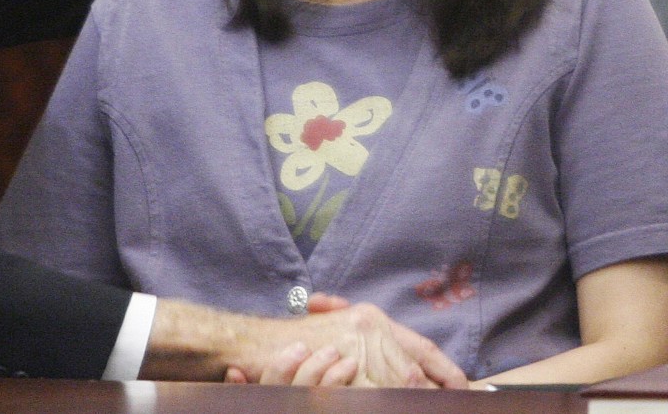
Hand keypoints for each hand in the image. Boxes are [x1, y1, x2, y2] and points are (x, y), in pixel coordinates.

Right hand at [242, 301, 465, 388]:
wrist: (257, 345)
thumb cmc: (295, 345)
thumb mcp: (339, 333)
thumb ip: (370, 348)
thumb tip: (408, 376)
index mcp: (372, 318)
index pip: (421, 347)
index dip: (446, 371)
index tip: (465, 390)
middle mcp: (370, 326)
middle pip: (414, 371)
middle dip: (432, 394)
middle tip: (456, 404)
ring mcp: (357, 348)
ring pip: (399, 387)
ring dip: (410, 399)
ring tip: (426, 405)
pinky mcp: (345, 372)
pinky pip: (373, 396)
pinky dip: (384, 402)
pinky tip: (391, 404)